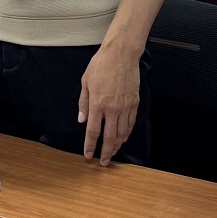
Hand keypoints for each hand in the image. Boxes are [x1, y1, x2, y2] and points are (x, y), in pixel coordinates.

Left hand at [79, 39, 143, 163]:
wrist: (121, 55)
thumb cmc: (101, 65)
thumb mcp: (85, 82)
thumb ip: (84, 103)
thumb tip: (82, 120)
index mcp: (98, 104)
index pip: (93, 131)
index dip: (90, 146)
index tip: (88, 155)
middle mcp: (112, 109)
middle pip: (110, 137)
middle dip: (106, 152)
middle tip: (104, 162)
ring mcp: (125, 107)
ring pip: (122, 133)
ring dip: (117, 145)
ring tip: (113, 153)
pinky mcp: (134, 103)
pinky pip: (131, 123)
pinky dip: (127, 133)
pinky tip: (123, 138)